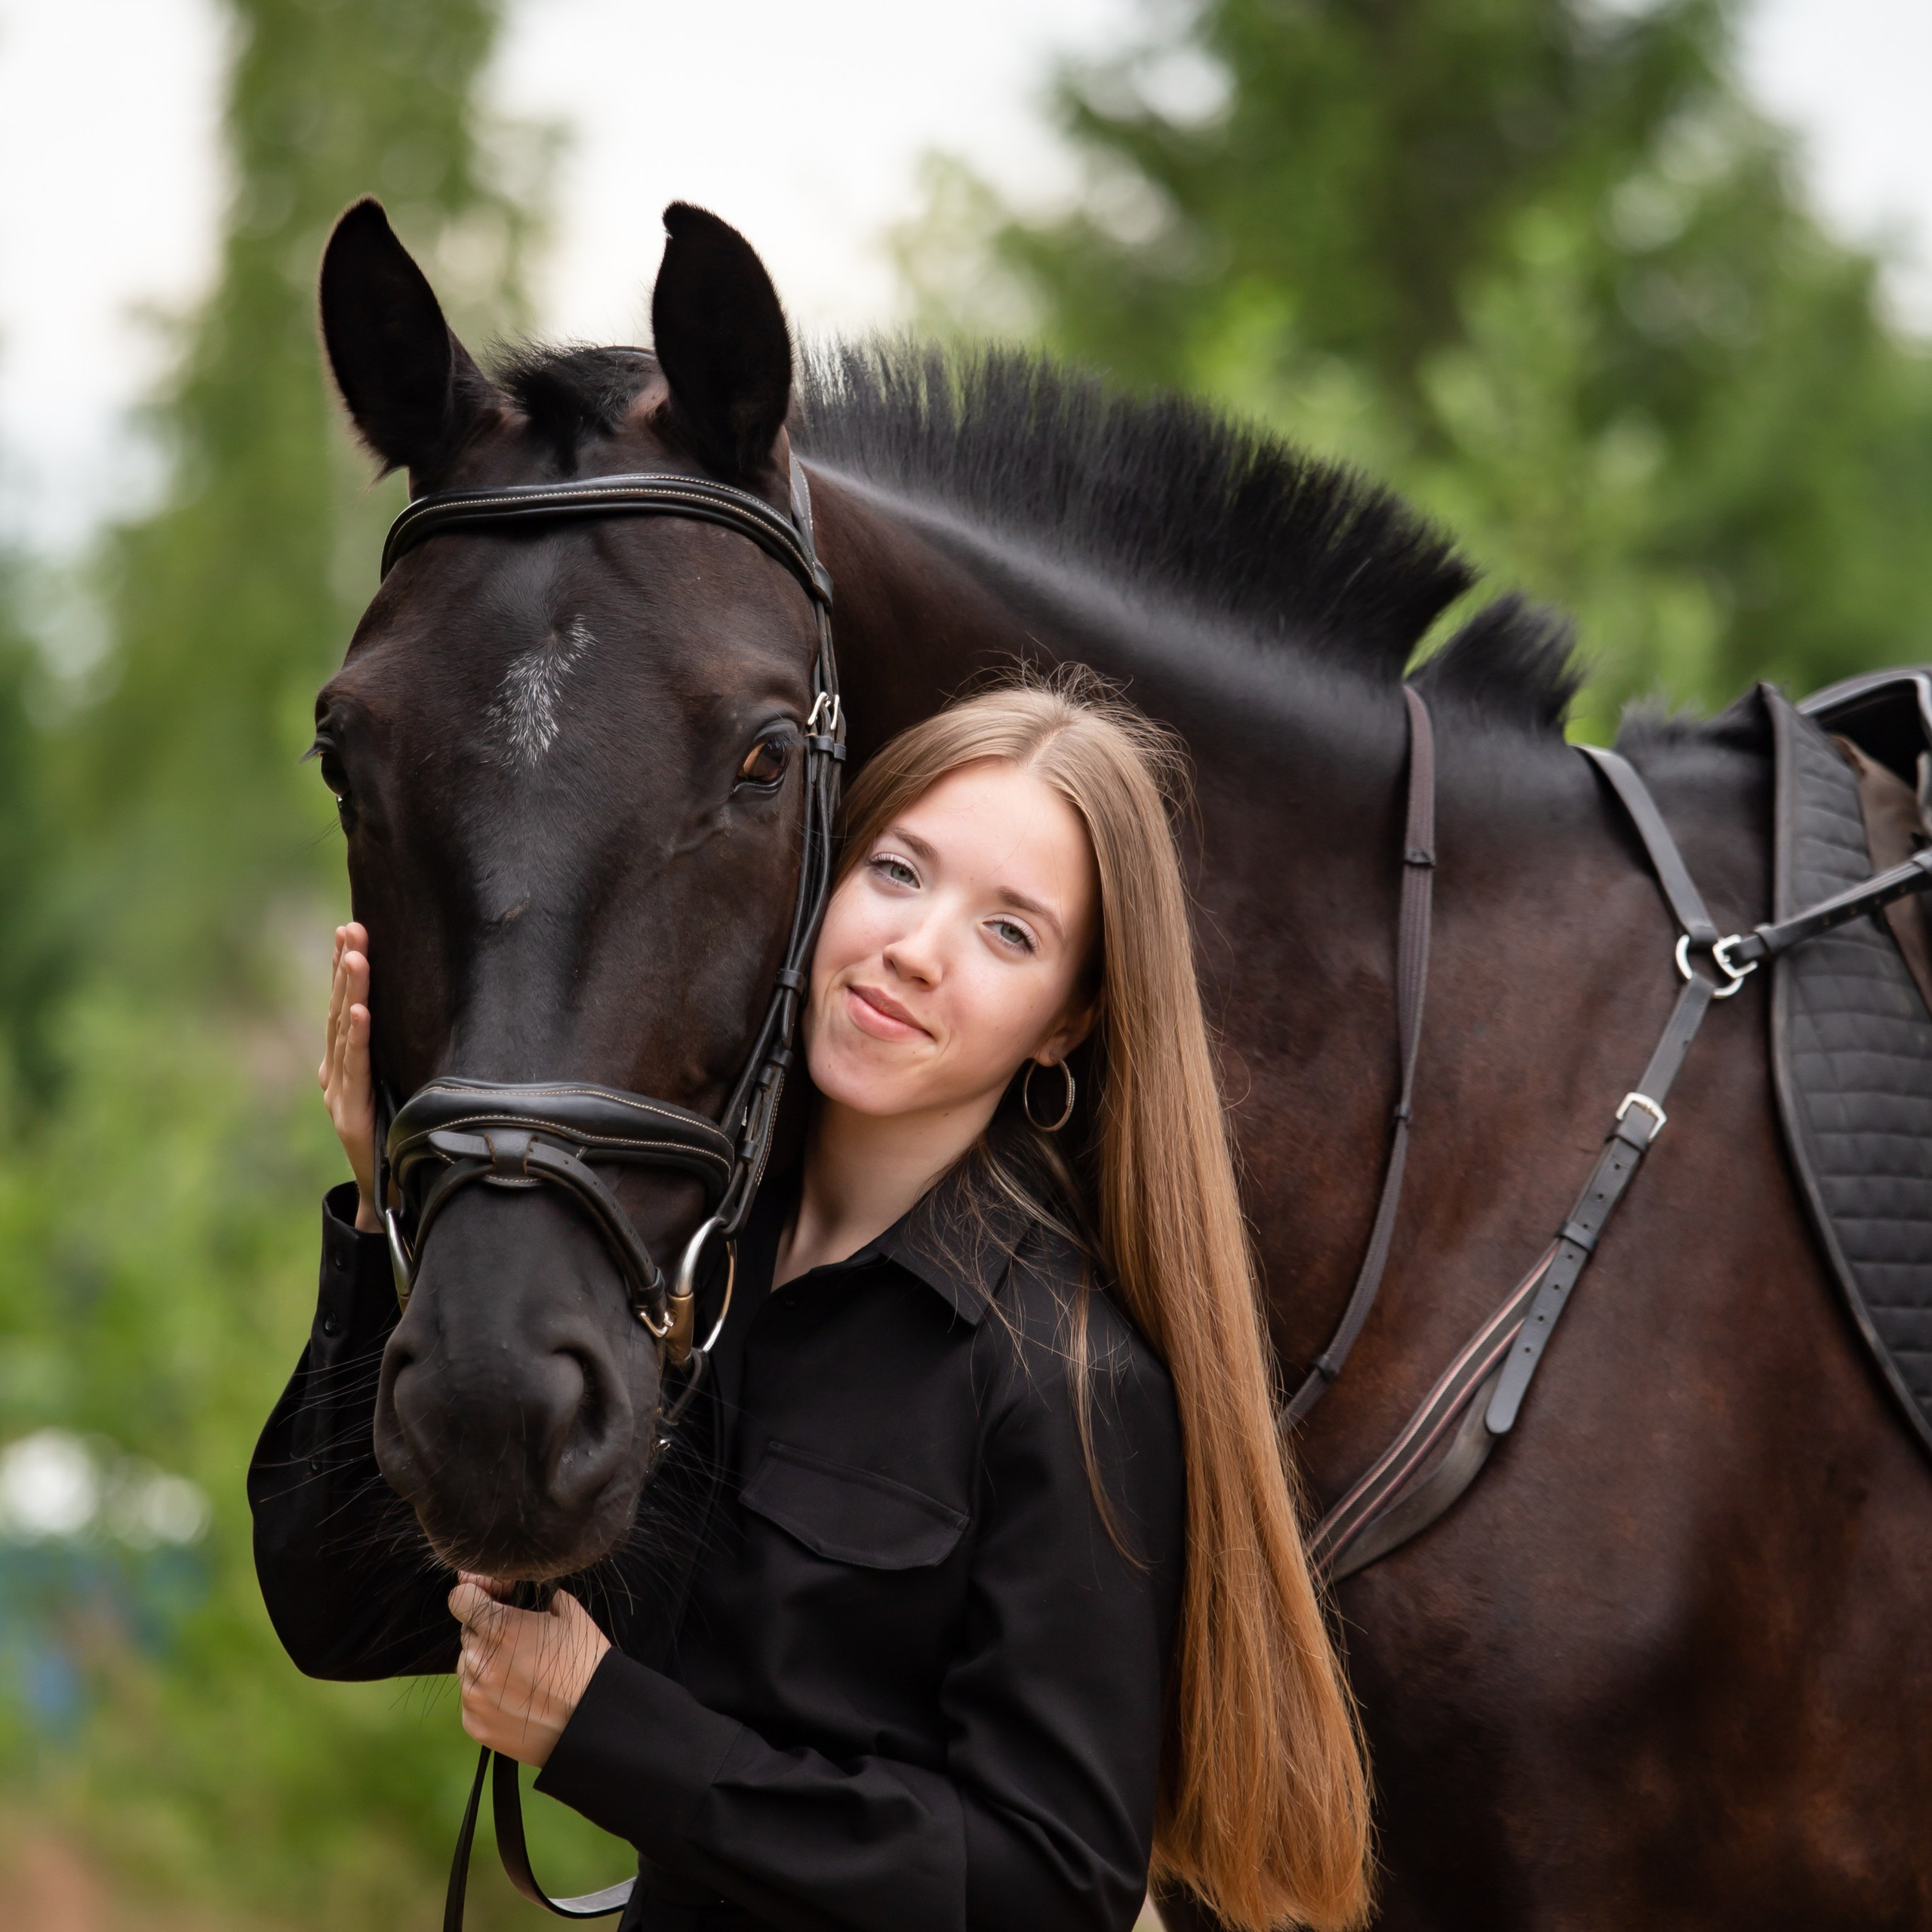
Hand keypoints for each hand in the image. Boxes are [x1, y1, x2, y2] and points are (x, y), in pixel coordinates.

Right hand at [319, 923, 378, 1231]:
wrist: (382, 1192)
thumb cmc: (393, 1136)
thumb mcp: (391, 1087)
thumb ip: (388, 1057)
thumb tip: (411, 1012)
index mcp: (342, 1065)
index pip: (344, 1007)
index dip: (344, 970)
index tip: (350, 930)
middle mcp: (334, 1073)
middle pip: (340, 1011)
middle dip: (345, 968)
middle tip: (350, 929)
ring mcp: (338, 1092)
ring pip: (344, 1033)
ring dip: (350, 992)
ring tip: (355, 956)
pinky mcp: (350, 1113)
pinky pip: (356, 1069)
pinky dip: (357, 1038)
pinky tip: (362, 1012)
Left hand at [450, 1575, 611, 1766]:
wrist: (593, 1721)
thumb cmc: (584, 1663)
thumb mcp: (568, 1612)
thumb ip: (532, 1597)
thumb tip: (511, 1593)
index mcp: (501, 1628)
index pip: (460, 1597)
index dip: (476, 1593)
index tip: (494, 1599)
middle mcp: (479, 1661)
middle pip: (468, 1632)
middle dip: (488, 1630)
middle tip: (520, 1640)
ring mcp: (474, 1696)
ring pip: (467, 1665)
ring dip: (486, 1662)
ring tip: (520, 1673)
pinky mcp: (474, 1724)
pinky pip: (471, 1698)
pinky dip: (487, 1694)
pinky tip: (516, 1697)